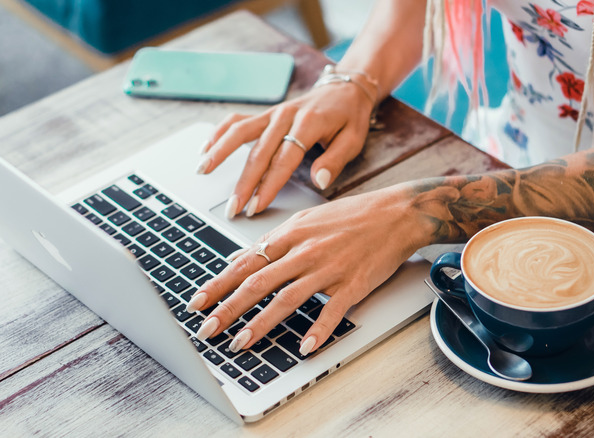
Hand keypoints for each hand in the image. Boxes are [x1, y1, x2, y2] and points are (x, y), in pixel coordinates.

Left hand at [185, 185, 431, 355]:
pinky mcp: (353, 284)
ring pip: (286, 299)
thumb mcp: (306, 220)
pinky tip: (303, 347)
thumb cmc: (351, 216)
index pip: (244, 263)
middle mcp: (304, 251)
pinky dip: (317, 331)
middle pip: (257, 283)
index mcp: (290, 234)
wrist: (397, 213)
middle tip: (207, 329)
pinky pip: (332, 311)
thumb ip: (273, 241)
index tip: (196, 302)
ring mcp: (328, 269)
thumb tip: (240, 258)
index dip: (217, 284)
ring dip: (260, 323)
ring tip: (240, 343)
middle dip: (227, 308)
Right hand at [197, 82, 374, 217]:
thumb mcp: (353, 140)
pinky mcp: (265, 113)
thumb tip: (319, 182)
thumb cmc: (349, 118)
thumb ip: (335, 160)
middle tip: (233, 208)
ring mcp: (273, 112)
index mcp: (308, 124)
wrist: (345, 88)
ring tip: (202, 171)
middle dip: (243, 183)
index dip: (268, 185)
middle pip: (258, 152)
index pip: (283, 160)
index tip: (256, 206)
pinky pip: (237, 120)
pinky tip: (205, 149)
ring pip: (240, 132)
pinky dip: (219, 133)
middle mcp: (286, 116)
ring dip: (220, 152)